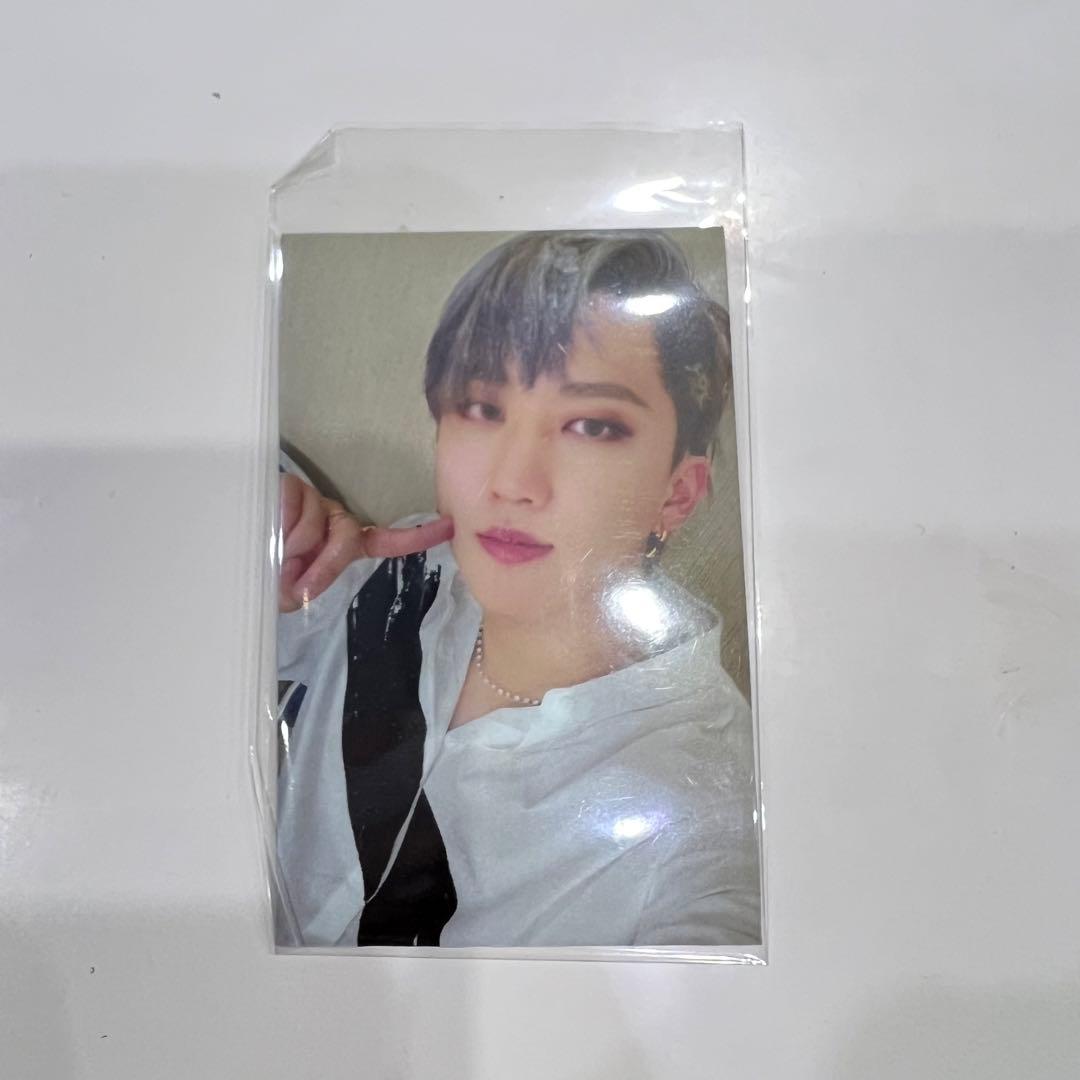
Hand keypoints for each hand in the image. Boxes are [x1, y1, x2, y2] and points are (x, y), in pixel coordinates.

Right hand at [279, 473, 453, 612]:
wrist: (229, 553)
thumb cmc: (262, 573)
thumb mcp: (291, 590)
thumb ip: (311, 584)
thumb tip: (305, 589)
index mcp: (340, 541)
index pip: (383, 540)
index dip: (415, 536)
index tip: (448, 528)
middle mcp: (332, 517)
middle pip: (348, 534)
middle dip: (323, 562)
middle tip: (295, 583)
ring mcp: (312, 500)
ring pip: (317, 526)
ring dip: (291, 549)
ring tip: (270, 555)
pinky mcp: (290, 487)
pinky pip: (293, 510)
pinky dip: (278, 529)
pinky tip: (265, 532)